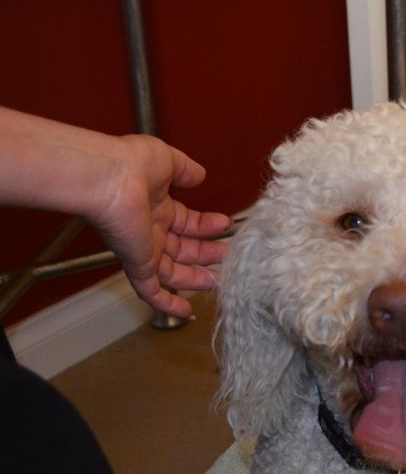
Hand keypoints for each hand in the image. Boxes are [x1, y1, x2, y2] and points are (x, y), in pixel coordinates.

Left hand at [88, 135, 229, 318]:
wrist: (108, 178)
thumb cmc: (131, 164)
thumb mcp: (167, 159)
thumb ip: (185, 170)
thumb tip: (200, 176)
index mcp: (155, 206)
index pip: (185, 222)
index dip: (205, 226)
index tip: (224, 224)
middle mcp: (149, 230)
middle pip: (182, 249)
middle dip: (206, 254)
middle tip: (228, 256)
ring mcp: (143, 249)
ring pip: (172, 272)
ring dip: (196, 278)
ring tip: (220, 280)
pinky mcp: (138, 265)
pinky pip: (152, 291)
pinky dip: (168, 304)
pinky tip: (187, 313)